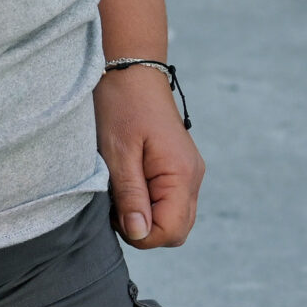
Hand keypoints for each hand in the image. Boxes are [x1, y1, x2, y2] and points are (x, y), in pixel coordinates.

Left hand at [96, 65, 203, 247]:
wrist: (132, 72)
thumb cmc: (121, 106)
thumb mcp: (118, 152)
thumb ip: (130, 195)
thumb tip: (139, 234)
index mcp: (182, 176)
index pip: (171, 231)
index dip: (141, 234)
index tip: (114, 215)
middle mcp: (193, 179)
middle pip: (176, 230)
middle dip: (144, 229)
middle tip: (113, 204)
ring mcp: (188, 174)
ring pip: (173, 218)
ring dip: (145, 216)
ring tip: (118, 191)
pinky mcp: (178, 169)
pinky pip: (169, 201)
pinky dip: (149, 202)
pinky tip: (127, 184)